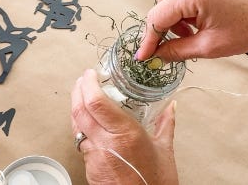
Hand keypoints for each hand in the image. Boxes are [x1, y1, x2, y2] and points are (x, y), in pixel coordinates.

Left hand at [71, 69, 178, 184]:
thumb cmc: (157, 183)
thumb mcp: (164, 149)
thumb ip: (166, 123)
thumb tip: (171, 106)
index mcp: (125, 134)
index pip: (97, 103)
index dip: (88, 84)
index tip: (90, 74)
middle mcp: (106, 144)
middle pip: (80, 111)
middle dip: (77, 91)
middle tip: (82, 80)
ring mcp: (95, 157)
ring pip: (76, 127)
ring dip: (76, 109)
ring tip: (82, 97)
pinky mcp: (90, 169)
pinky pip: (81, 143)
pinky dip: (81, 128)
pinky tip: (88, 122)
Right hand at [137, 0, 247, 61]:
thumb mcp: (211, 45)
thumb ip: (177, 50)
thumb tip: (157, 55)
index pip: (157, 16)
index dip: (148, 39)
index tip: (143, 56)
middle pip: (161, 5)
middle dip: (163, 28)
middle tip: (173, 46)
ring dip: (174, 19)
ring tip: (191, 34)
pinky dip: (184, 10)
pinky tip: (198, 23)